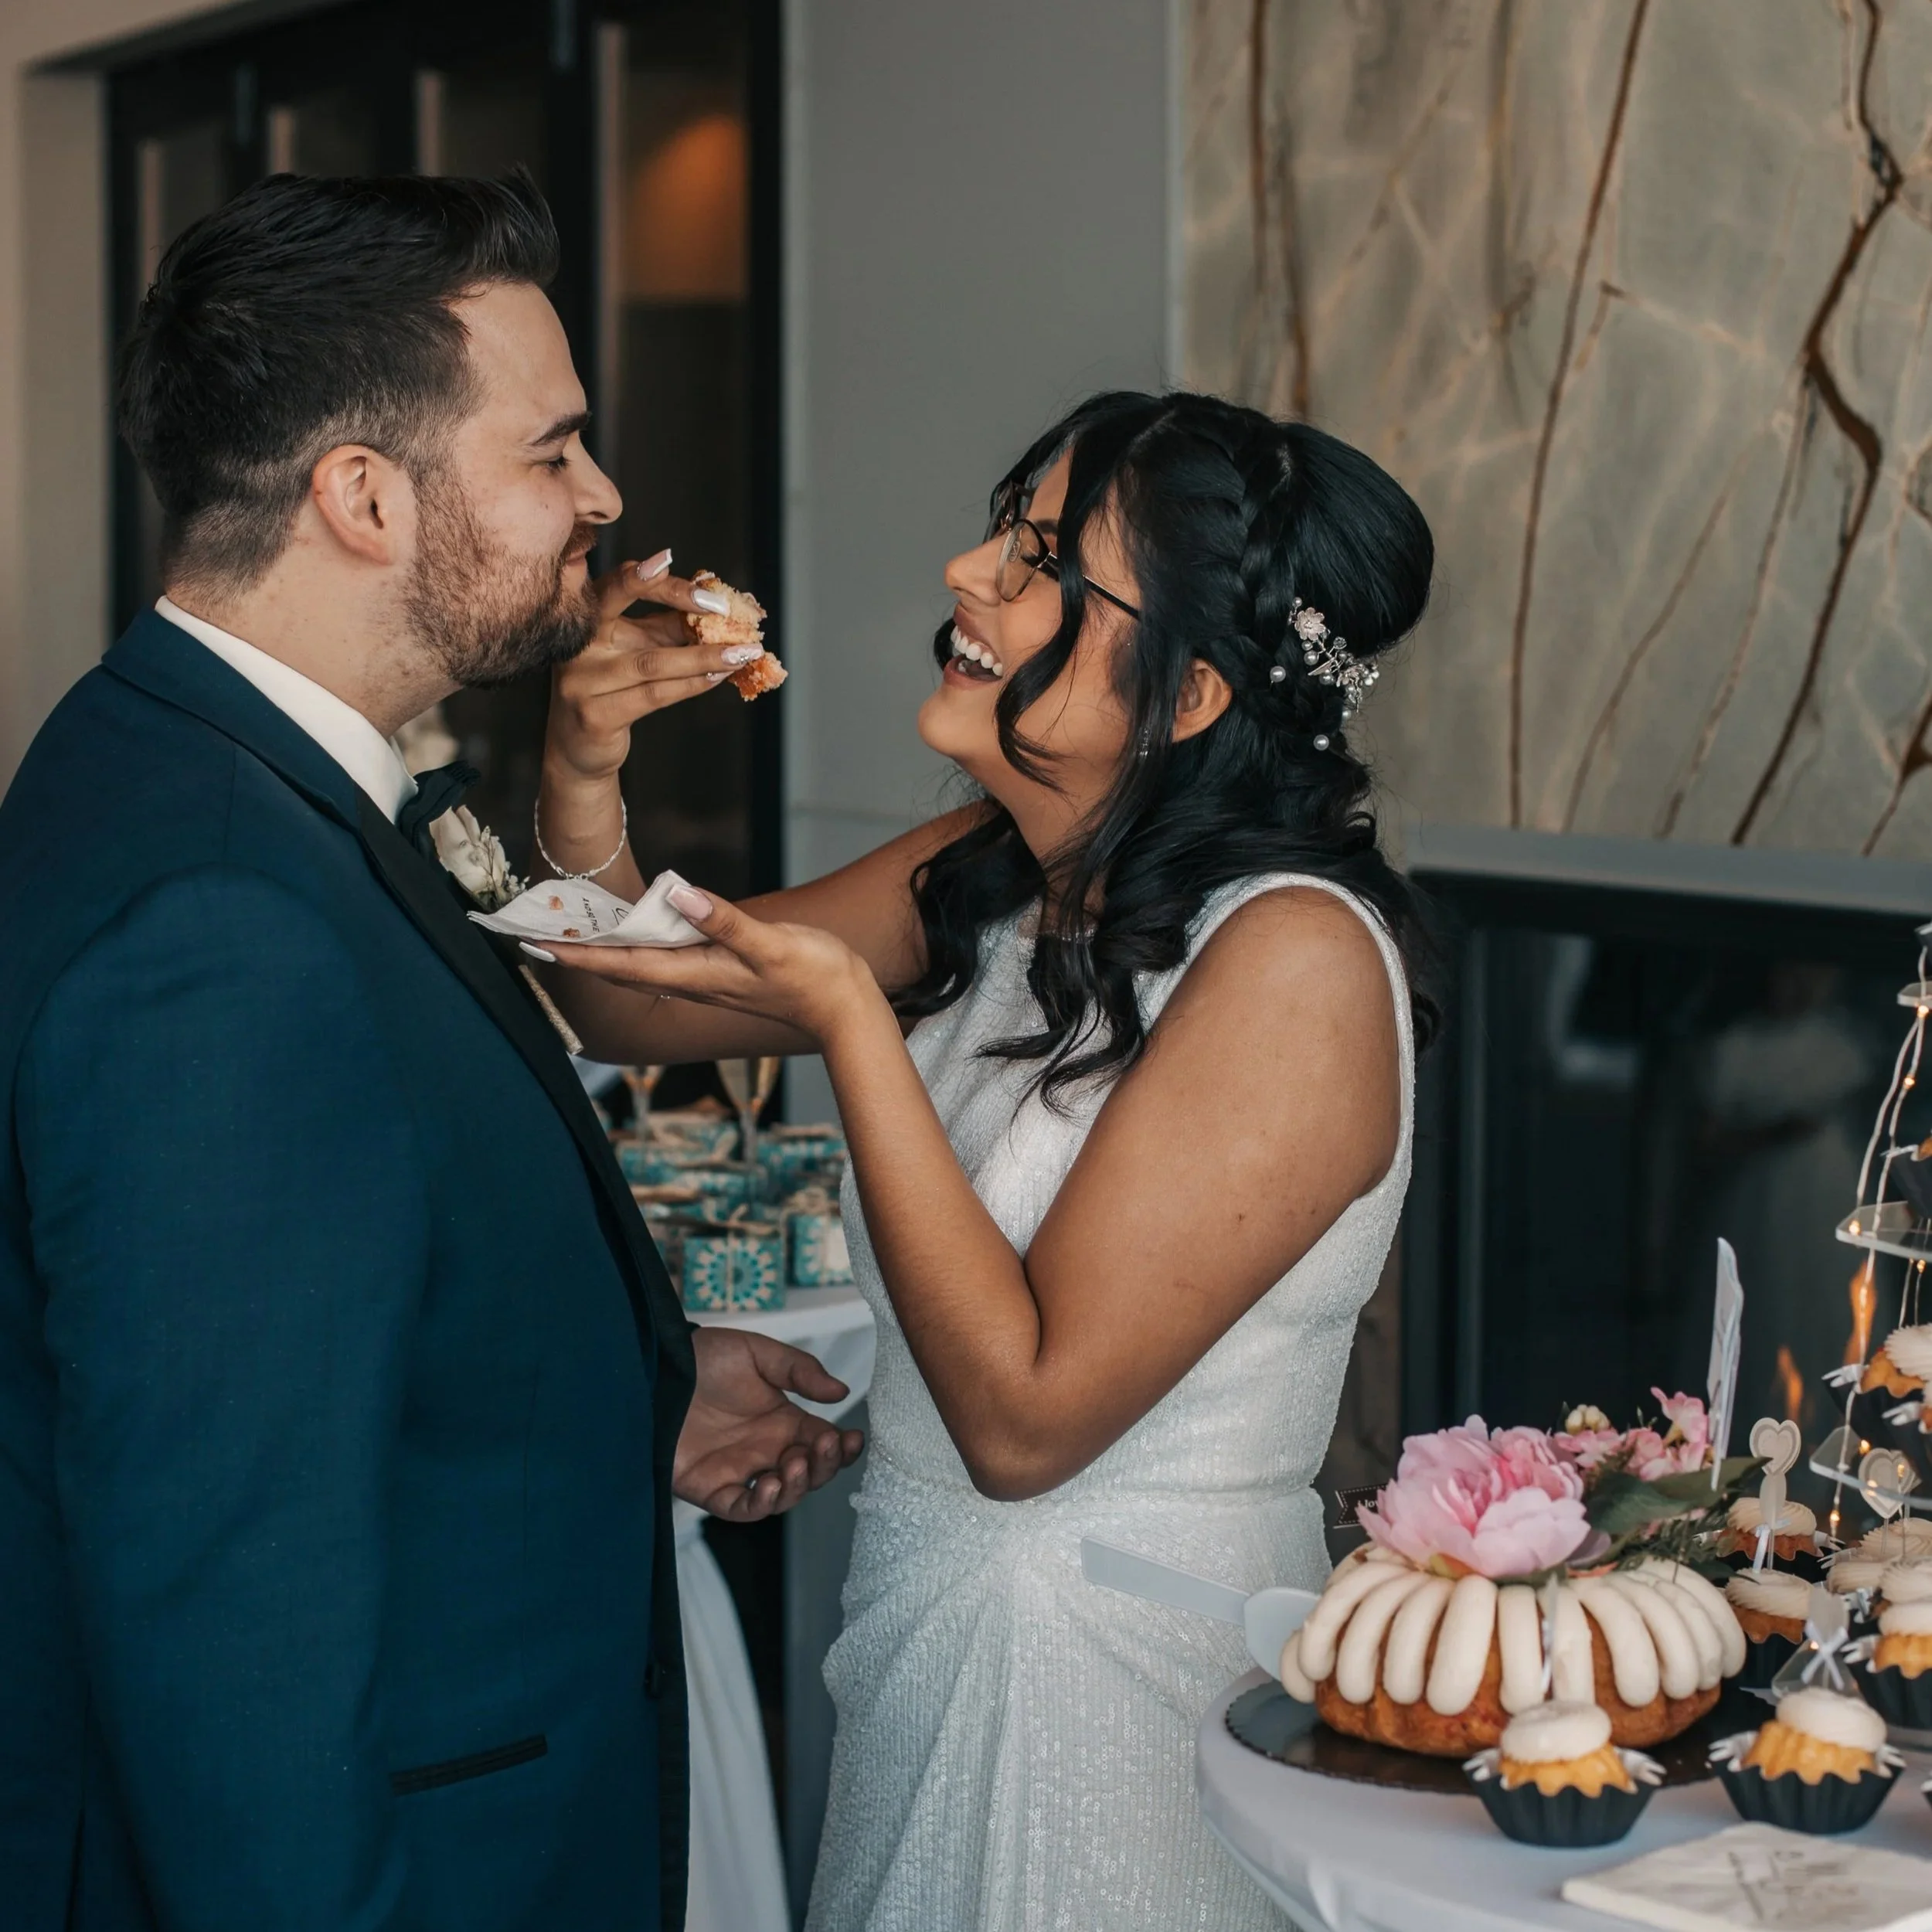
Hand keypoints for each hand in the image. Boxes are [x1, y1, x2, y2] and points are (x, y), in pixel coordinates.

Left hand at [534, 884, 882, 1048]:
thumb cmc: (812, 976)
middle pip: (621, 968)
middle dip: (578, 954)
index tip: (537, 945)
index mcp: (695, 975)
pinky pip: (664, 959)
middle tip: (536, 934)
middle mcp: (691, 981)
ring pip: (639, 965)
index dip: (578, 955)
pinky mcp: (720, 972)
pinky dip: (638, 945)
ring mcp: (704, 980)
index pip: (622, 965)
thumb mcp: (769, 945)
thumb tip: (679, 894)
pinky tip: (634, 932)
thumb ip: (724, 921)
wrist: (843, 1007)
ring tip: (570, 932)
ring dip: (603, 951)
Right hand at [546, 551, 764, 785]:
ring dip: (704, 656)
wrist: (578, 747)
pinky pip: (654, 695)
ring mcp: (580, 679)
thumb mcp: (637, 648)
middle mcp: (576, 641)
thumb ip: (668, 625)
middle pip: (617, 601)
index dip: (658, 578)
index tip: (700, 582)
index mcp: (585, 615)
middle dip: (673, 596)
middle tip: (720, 607)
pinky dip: (692, 685)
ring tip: (742, 653)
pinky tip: (717, 677)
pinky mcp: (594, 716)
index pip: (618, 582)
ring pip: (651, 661)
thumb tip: (716, 606)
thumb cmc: (612, 688)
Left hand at [675, 1327, 863, 1520]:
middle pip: (810, 1473)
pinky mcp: (711, 1488)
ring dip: (796, 1487)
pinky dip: (759, 1505)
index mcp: (783, 1421)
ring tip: (792, 1464)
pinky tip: (767, 1486)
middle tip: (822, 1446)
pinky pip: (741, 1508)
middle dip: (824, 1466)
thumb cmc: (705, 1357)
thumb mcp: (757, 1353)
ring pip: (782, 1496)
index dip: (843, 1447)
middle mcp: (767, 1450)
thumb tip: (842, 1392)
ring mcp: (740, 1471)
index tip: (854, 1438)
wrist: (655, 1368)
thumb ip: (799, 1371)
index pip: (824, 1442)